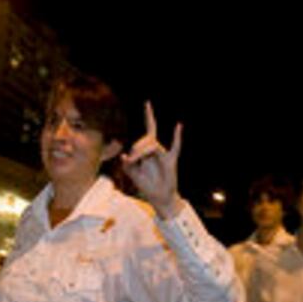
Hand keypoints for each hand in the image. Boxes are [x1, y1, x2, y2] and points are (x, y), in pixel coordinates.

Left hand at [120, 102, 182, 217]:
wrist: (160, 198)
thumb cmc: (148, 187)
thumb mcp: (133, 176)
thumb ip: (127, 166)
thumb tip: (123, 155)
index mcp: (148, 151)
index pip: (148, 132)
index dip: (149, 116)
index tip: (148, 103)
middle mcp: (156, 150)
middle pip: (147, 138)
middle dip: (137, 146)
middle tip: (130, 158)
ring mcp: (164, 155)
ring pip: (153, 144)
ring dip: (142, 150)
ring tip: (133, 159)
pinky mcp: (171, 161)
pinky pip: (175, 147)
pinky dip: (177, 137)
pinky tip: (179, 125)